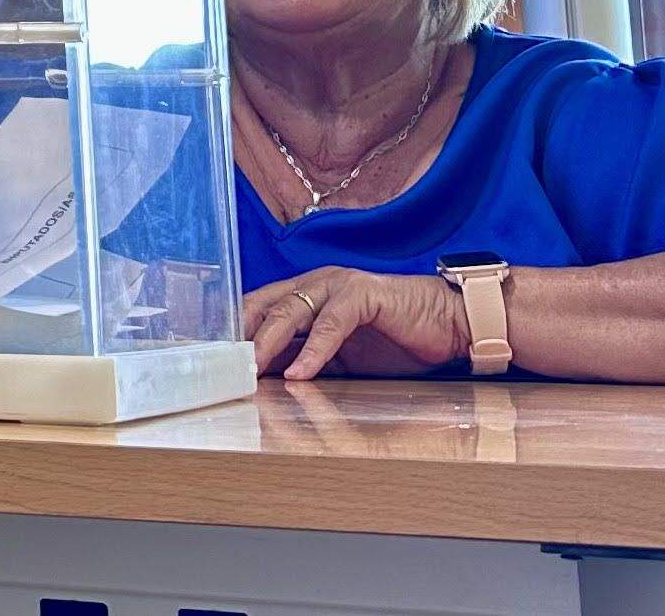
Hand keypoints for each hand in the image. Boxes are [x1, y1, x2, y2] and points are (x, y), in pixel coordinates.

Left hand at [243, 266, 470, 379]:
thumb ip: (308, 360)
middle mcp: (316, 284)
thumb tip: (270, 380)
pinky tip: (302, 373)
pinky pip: (332, 323)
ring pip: (292, 310)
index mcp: (307, 295)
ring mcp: (338, 286)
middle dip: (242, 334)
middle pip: (266, 305)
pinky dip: (314, 350)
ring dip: (269, 341)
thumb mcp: (342, 357)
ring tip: (253, 367)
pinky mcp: (363, 295)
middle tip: (225, 363)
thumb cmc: (396, 341)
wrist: (447, 326)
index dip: (237, 331)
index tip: (217, 358)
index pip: (260, 308)